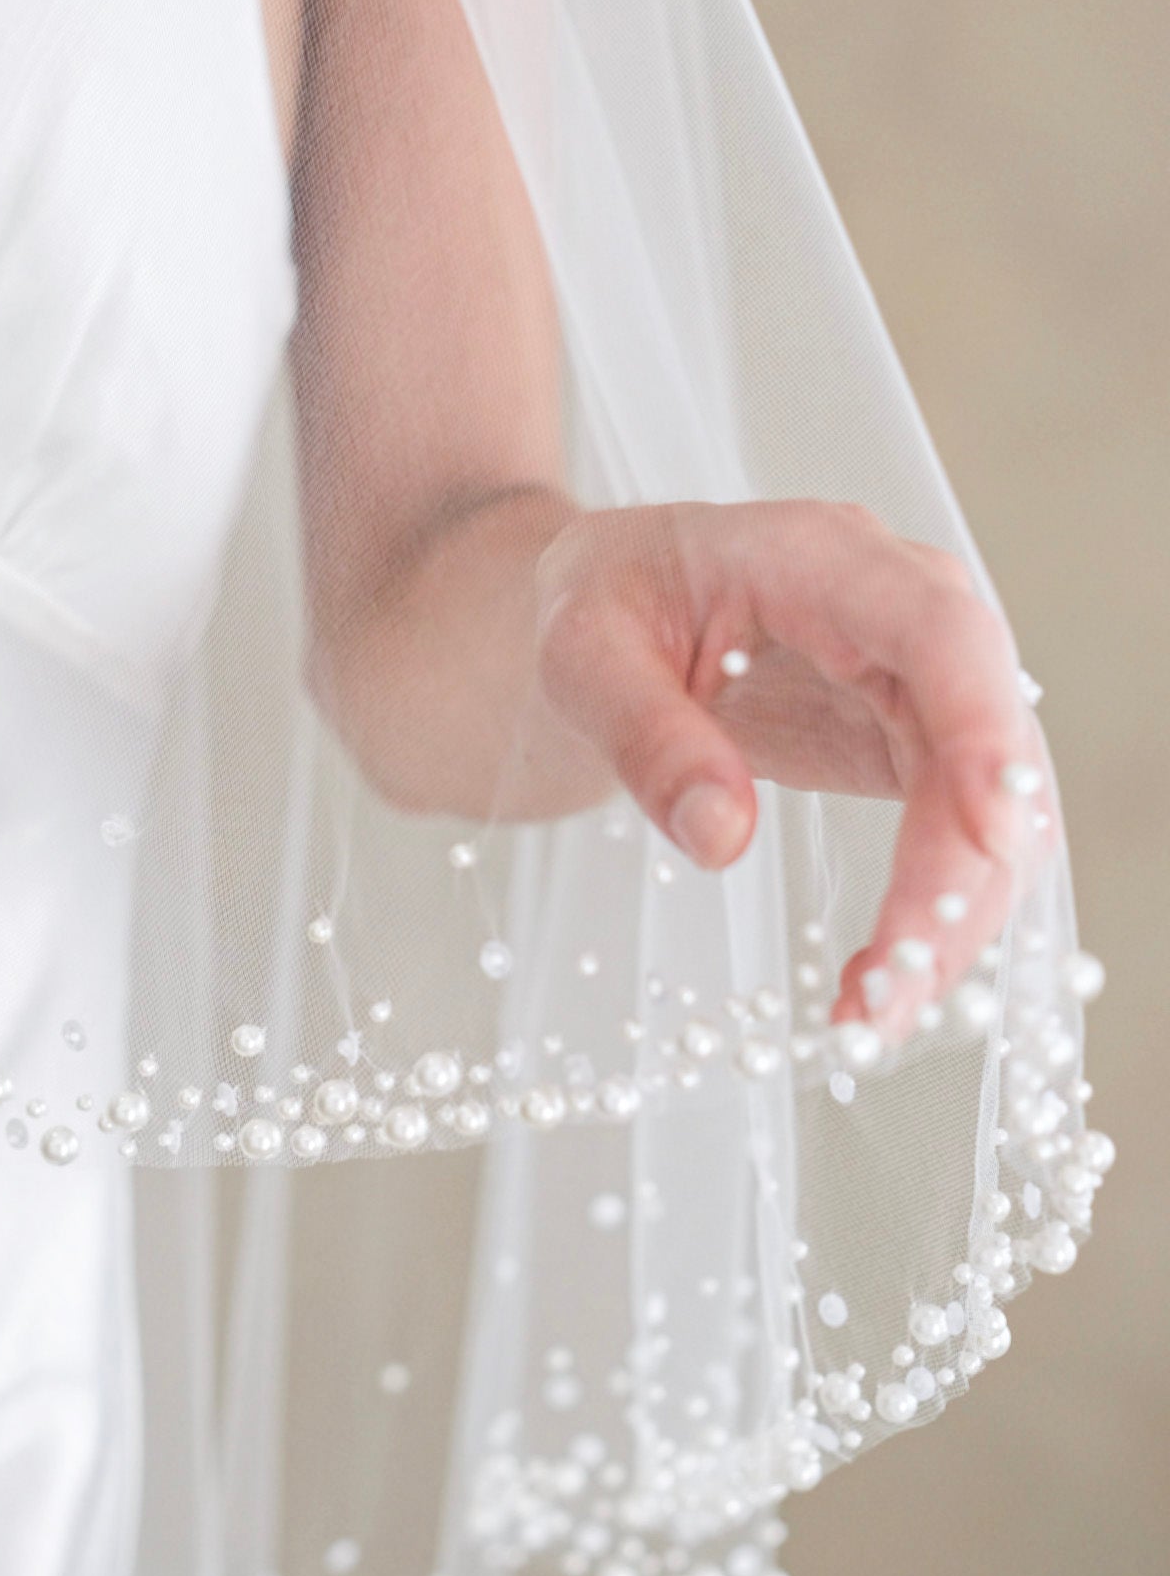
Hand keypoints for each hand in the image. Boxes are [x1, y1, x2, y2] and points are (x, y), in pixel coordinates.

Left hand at [530, 499, 1047, 1044]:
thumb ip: (646, 737)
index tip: (991, 835)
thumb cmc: (599, 604)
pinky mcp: (913, 739)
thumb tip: (722, 837)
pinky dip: (931, 912)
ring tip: (874, 1017)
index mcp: (823, 557)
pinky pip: (958, 831)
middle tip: (892, 994)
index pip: (939, 631)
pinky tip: (876, 984)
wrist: (609, 604)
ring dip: (953, 917)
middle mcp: (900, 607)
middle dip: (959, 875)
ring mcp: (919, 677)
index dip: (981, 727)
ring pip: (992, 803)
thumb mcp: (582, 655)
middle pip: (982, 740)